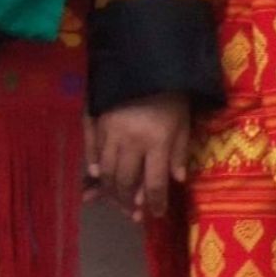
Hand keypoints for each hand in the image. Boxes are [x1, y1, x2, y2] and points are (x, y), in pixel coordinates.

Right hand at [93, 93, 191, 219]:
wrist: (146, 62)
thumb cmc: (171, 95)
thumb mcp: (184, 122)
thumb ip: (179, 152)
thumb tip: (177, 180)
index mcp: (156, 142)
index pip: (155, 183)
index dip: (155, 203)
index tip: (156, 215)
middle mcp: (130, 141)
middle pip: (125, 181)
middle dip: (129, 201)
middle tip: (134, 212)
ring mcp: (109, 132)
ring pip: (106, 170)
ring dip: (111, 189)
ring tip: (118, 200)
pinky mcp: (96, 122)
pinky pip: (91, 150)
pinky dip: (94, 166)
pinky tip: (97, 176)